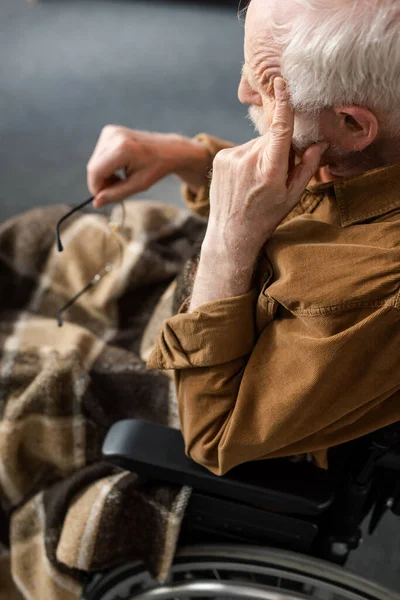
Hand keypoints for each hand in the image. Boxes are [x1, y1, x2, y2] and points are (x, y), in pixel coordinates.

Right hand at [87, 126, 211, 207]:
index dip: (96, 188)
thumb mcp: (138, 185)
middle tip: (117, 189)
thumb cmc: (156, 167)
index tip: (104, 198)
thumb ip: (116, 194)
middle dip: (101, 182)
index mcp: (122, 148)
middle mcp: (113, 136)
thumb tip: (96, 203)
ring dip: (103, 175)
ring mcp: (110, 131)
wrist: (168, 149)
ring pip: (94, 162)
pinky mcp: (109, 131)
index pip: (96, 171)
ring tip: (120, 179)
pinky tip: (119, 169)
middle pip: (93, 167)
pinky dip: (105, 166)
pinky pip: (98, 155)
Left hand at [204, 78, 327, 259]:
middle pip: (271, 138)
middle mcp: (248, 160)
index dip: (283, 105)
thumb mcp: (292, 197)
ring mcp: (231, 158)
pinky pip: (242, 149)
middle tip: (276, 173)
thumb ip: (306, 167)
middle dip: (278, 148)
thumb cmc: (265, 217)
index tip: (282, 83)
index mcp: (270, 171)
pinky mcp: (220, 157)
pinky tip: (244, 179)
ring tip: (256, 181)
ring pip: (256, 144)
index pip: (279, 130)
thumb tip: (318, 143)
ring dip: (261, 154)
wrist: (230, 233)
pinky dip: (247, 158)